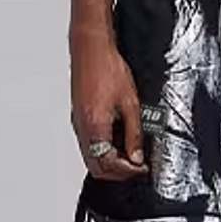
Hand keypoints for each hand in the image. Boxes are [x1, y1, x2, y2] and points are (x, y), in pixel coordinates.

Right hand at [70, 30, 148, 180]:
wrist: (91, 50)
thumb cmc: (108, 69)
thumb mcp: (130, 103)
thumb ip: (134, 133)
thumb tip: (137, 156)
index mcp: (95, 127)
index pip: (108, 164)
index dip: (127, 171)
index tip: (142, 168)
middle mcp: (82, 128)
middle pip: (96, 166)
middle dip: (117, 172)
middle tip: (136, 166)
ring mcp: (78, 124)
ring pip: (91, 157)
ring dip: (110, 161)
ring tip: (130, 154)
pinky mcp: (79, 117)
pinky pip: (89, 144)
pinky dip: (103, 149)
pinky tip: (118, 140)